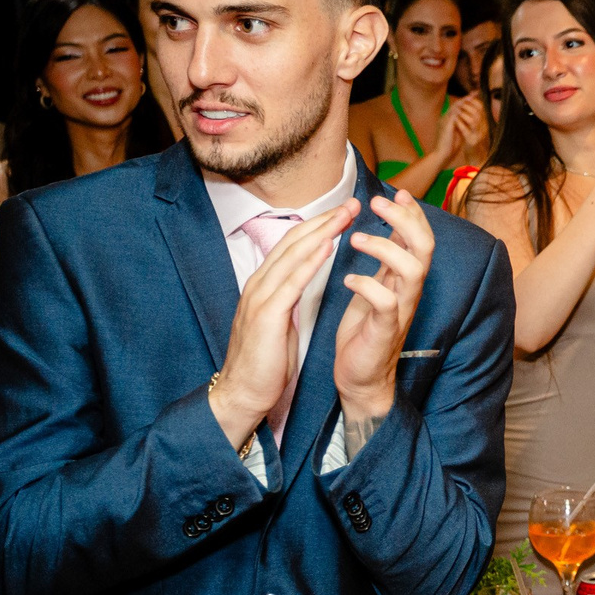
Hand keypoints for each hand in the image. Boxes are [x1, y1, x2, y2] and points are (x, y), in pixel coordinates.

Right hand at [210, 203, 358, 445]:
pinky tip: (328, 246)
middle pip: (293, 241)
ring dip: (321, 231)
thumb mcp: (279, 321)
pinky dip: (310, 261)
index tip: (344, 213)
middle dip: (324, 220)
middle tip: (352, 203)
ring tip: (346, 215)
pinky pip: (292, 282)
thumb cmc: (265, 360)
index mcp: (264, 284)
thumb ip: (288, 297)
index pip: (293, 245)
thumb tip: (302, 280)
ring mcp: (261, 296)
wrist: (243, 391)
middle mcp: (260, 283)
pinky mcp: (267, 313)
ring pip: (292, 254)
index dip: (318, 226)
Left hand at [333, 190, 432, 421]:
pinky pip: (386, 304)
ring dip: (385, 248)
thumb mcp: (376, 287)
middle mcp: (408, 292)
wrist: (360, 378)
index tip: (399, 194)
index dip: (414, 214)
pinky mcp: (384, 331)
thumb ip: (384, 260)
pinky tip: (348, 279)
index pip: (421, 238)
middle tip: (377, 204)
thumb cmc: (364, 331)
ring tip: (355, 238)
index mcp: (404, 279)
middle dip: (405, 220)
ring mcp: (400, 311)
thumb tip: (387, 227)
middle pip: (425, 247)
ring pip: (412, 270)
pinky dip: (367, 286)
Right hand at [434, 96, 487, 163]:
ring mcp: (445, 121)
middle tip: (475, 92)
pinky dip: (461, 110)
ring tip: (472, 97)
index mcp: (447, 120)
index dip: (465, 102)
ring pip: (455, 108)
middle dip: (466, 98)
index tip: (474, 97)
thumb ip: (461, 125)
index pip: (457, 108)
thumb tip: (469, 120)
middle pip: (456, 105)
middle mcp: (445, 118)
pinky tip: (467, 107)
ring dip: (464, 102)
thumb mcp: (457, 132)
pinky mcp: (446, 126)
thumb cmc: (450, 146)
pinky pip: (454, 115)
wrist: (443, 155)